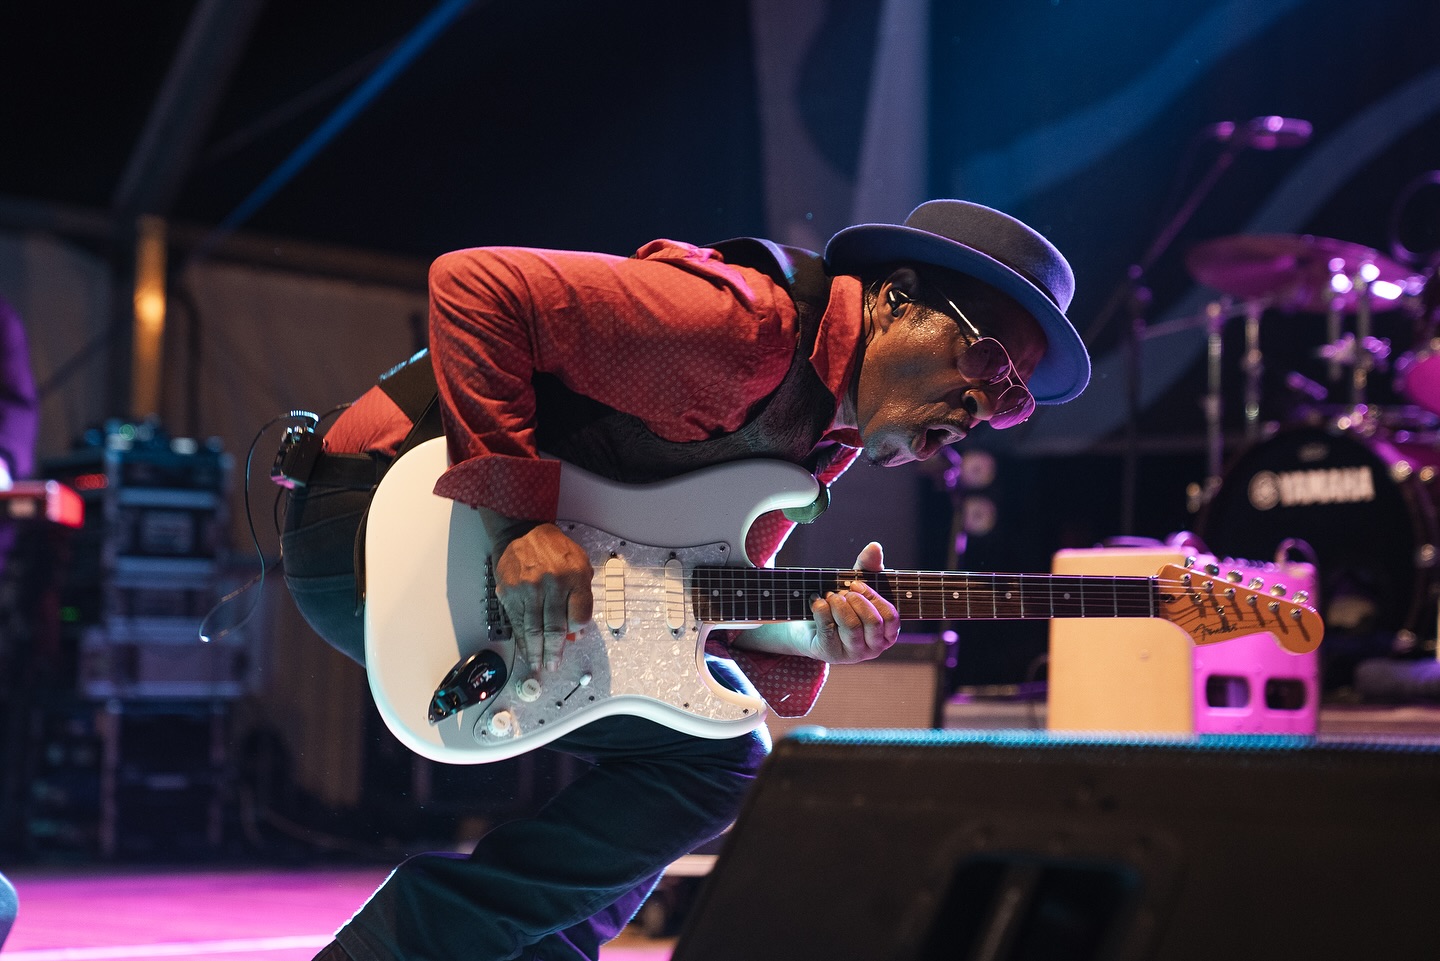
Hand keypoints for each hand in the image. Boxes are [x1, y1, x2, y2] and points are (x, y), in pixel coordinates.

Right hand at [492, 522, 593, 671]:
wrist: (523, 534)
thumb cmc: (556, 552)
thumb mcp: (580, 566)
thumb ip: (582, 597)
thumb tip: (576, 632)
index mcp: (575, 576)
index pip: (580, 615)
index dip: (577, 631)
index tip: (574, 639)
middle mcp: (553, 583)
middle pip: (556, 627)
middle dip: (555, 651)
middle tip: (554, 666)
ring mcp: (529, 589)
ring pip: (534, 630)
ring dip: (537, 652)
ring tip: (539, 665)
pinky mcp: (510, 593)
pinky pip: (518, 623)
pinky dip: (522, 641)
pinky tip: (526, 652)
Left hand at [806, 541, 899, 662]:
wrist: (810, 625)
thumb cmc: (842, 605)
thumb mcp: (857, 585)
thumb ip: (868, 567)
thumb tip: (874, 546)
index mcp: (887, 633)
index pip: (890, 616)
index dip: (873, 597)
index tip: (856, 584)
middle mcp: (874, 647)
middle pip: (872, 622)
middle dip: (855, 600)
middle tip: (842, 592)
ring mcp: (853, 654)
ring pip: (851, 627)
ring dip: (838, 605)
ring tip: (829, 596)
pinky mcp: (831, 654)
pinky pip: (828, 631)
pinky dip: (821, 610)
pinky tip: (816, 602)